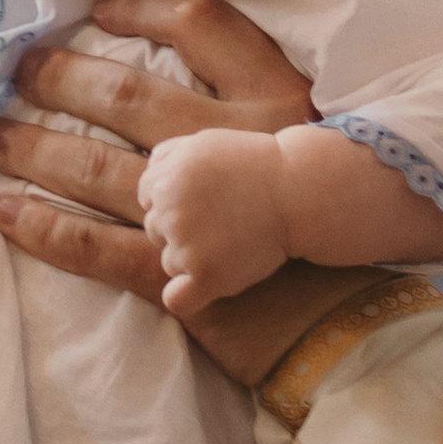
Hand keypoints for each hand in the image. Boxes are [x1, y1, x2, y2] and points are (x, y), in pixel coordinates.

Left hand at [0, 0, 369, 380]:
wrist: (352, 315)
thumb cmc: (330, 216)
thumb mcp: (317, 128)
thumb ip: (261, 85)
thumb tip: (186, 33)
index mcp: (279, 94)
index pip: (201, 21)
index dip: (142, 3)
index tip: (100, 4)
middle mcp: (236, 142)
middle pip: (126, 91)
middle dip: (58, 75)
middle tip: (12, 68)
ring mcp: (202, 208)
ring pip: (96, 164)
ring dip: (31, 147)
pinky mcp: (179, 269)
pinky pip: (94, 245)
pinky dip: (44, 228)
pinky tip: (4, 213)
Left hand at [137, 130, 290, 314]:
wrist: (297, 191)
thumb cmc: (254, 165)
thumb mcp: (203, 143)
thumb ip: (166, 156)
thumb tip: (145, 180)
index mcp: (165, 180)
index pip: (148, 199)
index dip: (175, 199)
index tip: (205, 200)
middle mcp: (170, 214)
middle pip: (156, 231)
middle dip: (183, 227)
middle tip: (222, 220)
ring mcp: (187, 248)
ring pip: (170, 263)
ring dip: (192, 257)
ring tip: (229, 243)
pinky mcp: (207, 276)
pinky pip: (178, 300)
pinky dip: (186, 297)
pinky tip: (204, 286)